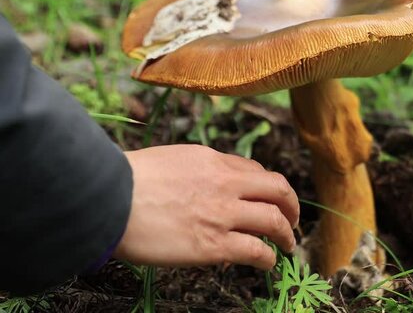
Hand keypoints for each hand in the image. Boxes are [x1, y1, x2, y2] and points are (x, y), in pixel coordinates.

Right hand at [113, 144, 298, 269]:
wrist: (107, 199)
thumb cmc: (128, 181)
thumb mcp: (173, 160)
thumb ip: (199, 170)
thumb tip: (212, 184)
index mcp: (213, 161)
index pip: (255, 171)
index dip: (267, 188)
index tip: (267, 199)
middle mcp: (225, 184)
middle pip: (278, 190)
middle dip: (291, 206)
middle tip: (293, 219)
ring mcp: (222, 214)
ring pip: (275, 221)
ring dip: (287, 234)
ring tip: (288, 245)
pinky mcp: (214, 244)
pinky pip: (256, 250)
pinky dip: (268, 258)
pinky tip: (267, 263)